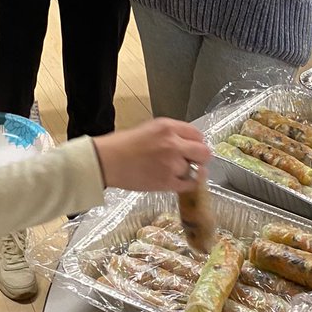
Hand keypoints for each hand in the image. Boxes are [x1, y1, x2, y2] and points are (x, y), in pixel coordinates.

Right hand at [92, 118, 210, 192]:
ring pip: (196, 170)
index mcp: (168, 127)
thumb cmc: (124, 144)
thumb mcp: (150, 128)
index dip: (197, 142)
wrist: (108, 161)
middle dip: (201, 157)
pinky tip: (178, 181)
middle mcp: (173, 144)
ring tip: (176, 171)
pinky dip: (187, 184)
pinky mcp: (167, 182)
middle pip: (204, 152)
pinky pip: (189, 185)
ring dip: (190, 171)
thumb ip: (171, 134)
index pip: (197, 134)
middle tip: (194, 161)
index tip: (193, 147)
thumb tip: (187, 143)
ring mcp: (172, 164)